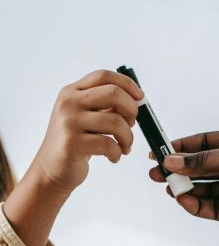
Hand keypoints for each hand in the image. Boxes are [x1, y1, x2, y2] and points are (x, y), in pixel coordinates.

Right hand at [31, 69, 142, 192]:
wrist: (51, 169)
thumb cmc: (74, 143)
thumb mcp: (85, 118)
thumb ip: (104, 106)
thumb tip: (134, 101)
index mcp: (72, 92)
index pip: (103, 76)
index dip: (127, 84)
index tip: (140, 97)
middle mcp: (69, 102)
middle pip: (113, 93)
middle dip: (131, 110)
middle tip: (132, 125)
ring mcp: (69, 122)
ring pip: (116, 122)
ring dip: (128, 138)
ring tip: (124, 147)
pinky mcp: (72, 143)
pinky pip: (109, 145)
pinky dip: (117, 153)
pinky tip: (113, 157)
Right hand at [148, 130, 218, 228]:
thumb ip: (202, 161)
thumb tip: (173, 161)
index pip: (202, 144)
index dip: (181, 149)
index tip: (160, 152)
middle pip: (199, 168)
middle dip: (178, 171)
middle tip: (156, 174)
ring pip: (203, 189)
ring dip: (184, 188)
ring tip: (168, 187)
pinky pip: (211, 208)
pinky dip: (196, 205)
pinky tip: (183, 200)